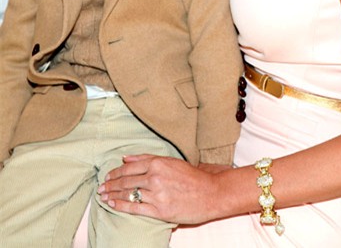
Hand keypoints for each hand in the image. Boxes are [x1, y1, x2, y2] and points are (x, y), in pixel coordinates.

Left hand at [98, 154, 227, 223]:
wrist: (210, 193)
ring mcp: (157, 194)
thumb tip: (126, 158)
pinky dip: (121, 206)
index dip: (116, 172)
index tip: (108, 176)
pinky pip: (135, 208)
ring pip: (129, 194)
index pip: (130, 167)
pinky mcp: (160, 210)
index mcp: (158, 163)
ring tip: (103, 196)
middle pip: (126, 180)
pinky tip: (112, 205)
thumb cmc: (192, 177)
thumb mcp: (170, 161)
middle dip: (111, 184)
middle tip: (101, 187)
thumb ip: (147, 158)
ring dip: (113, 195)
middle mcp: (155, 177)